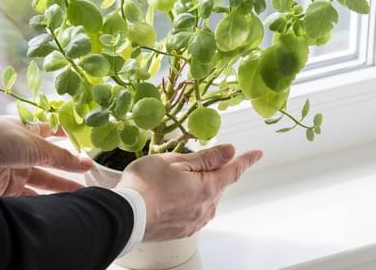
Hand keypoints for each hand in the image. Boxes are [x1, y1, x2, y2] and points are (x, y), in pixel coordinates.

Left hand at [0, 110, 92, 195]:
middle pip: (50, 161)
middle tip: (91, 177)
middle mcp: (21, 150)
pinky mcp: (5, 189)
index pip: (51, 132)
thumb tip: (86, 162)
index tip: (85, 142)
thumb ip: (61, 156)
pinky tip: (58, 205)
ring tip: (81, 195)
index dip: (67, 136)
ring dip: (60, 187)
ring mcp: (13, 169)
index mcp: (27, 131)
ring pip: (41, 180)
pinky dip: (43, 201)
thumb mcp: (35, 144)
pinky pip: (29, 196)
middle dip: (69, 169)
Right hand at [116, 144, 262, 241]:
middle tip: (190, 164)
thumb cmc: (145, 186)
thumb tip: (229, 151)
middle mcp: (205, 207)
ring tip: (175, 181)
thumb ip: (205, 158)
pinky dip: (190, 203)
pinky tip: (173, 198)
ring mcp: (193, 221)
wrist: (126, 215)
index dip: (245, 160)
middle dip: (212, 173)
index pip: (233, 171)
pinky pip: (194, 213)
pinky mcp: (181, 230)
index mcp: (207, 187)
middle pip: (217, 185)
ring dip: (199, 189)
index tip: (256, 154)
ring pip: (206, 200)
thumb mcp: (175, 161)